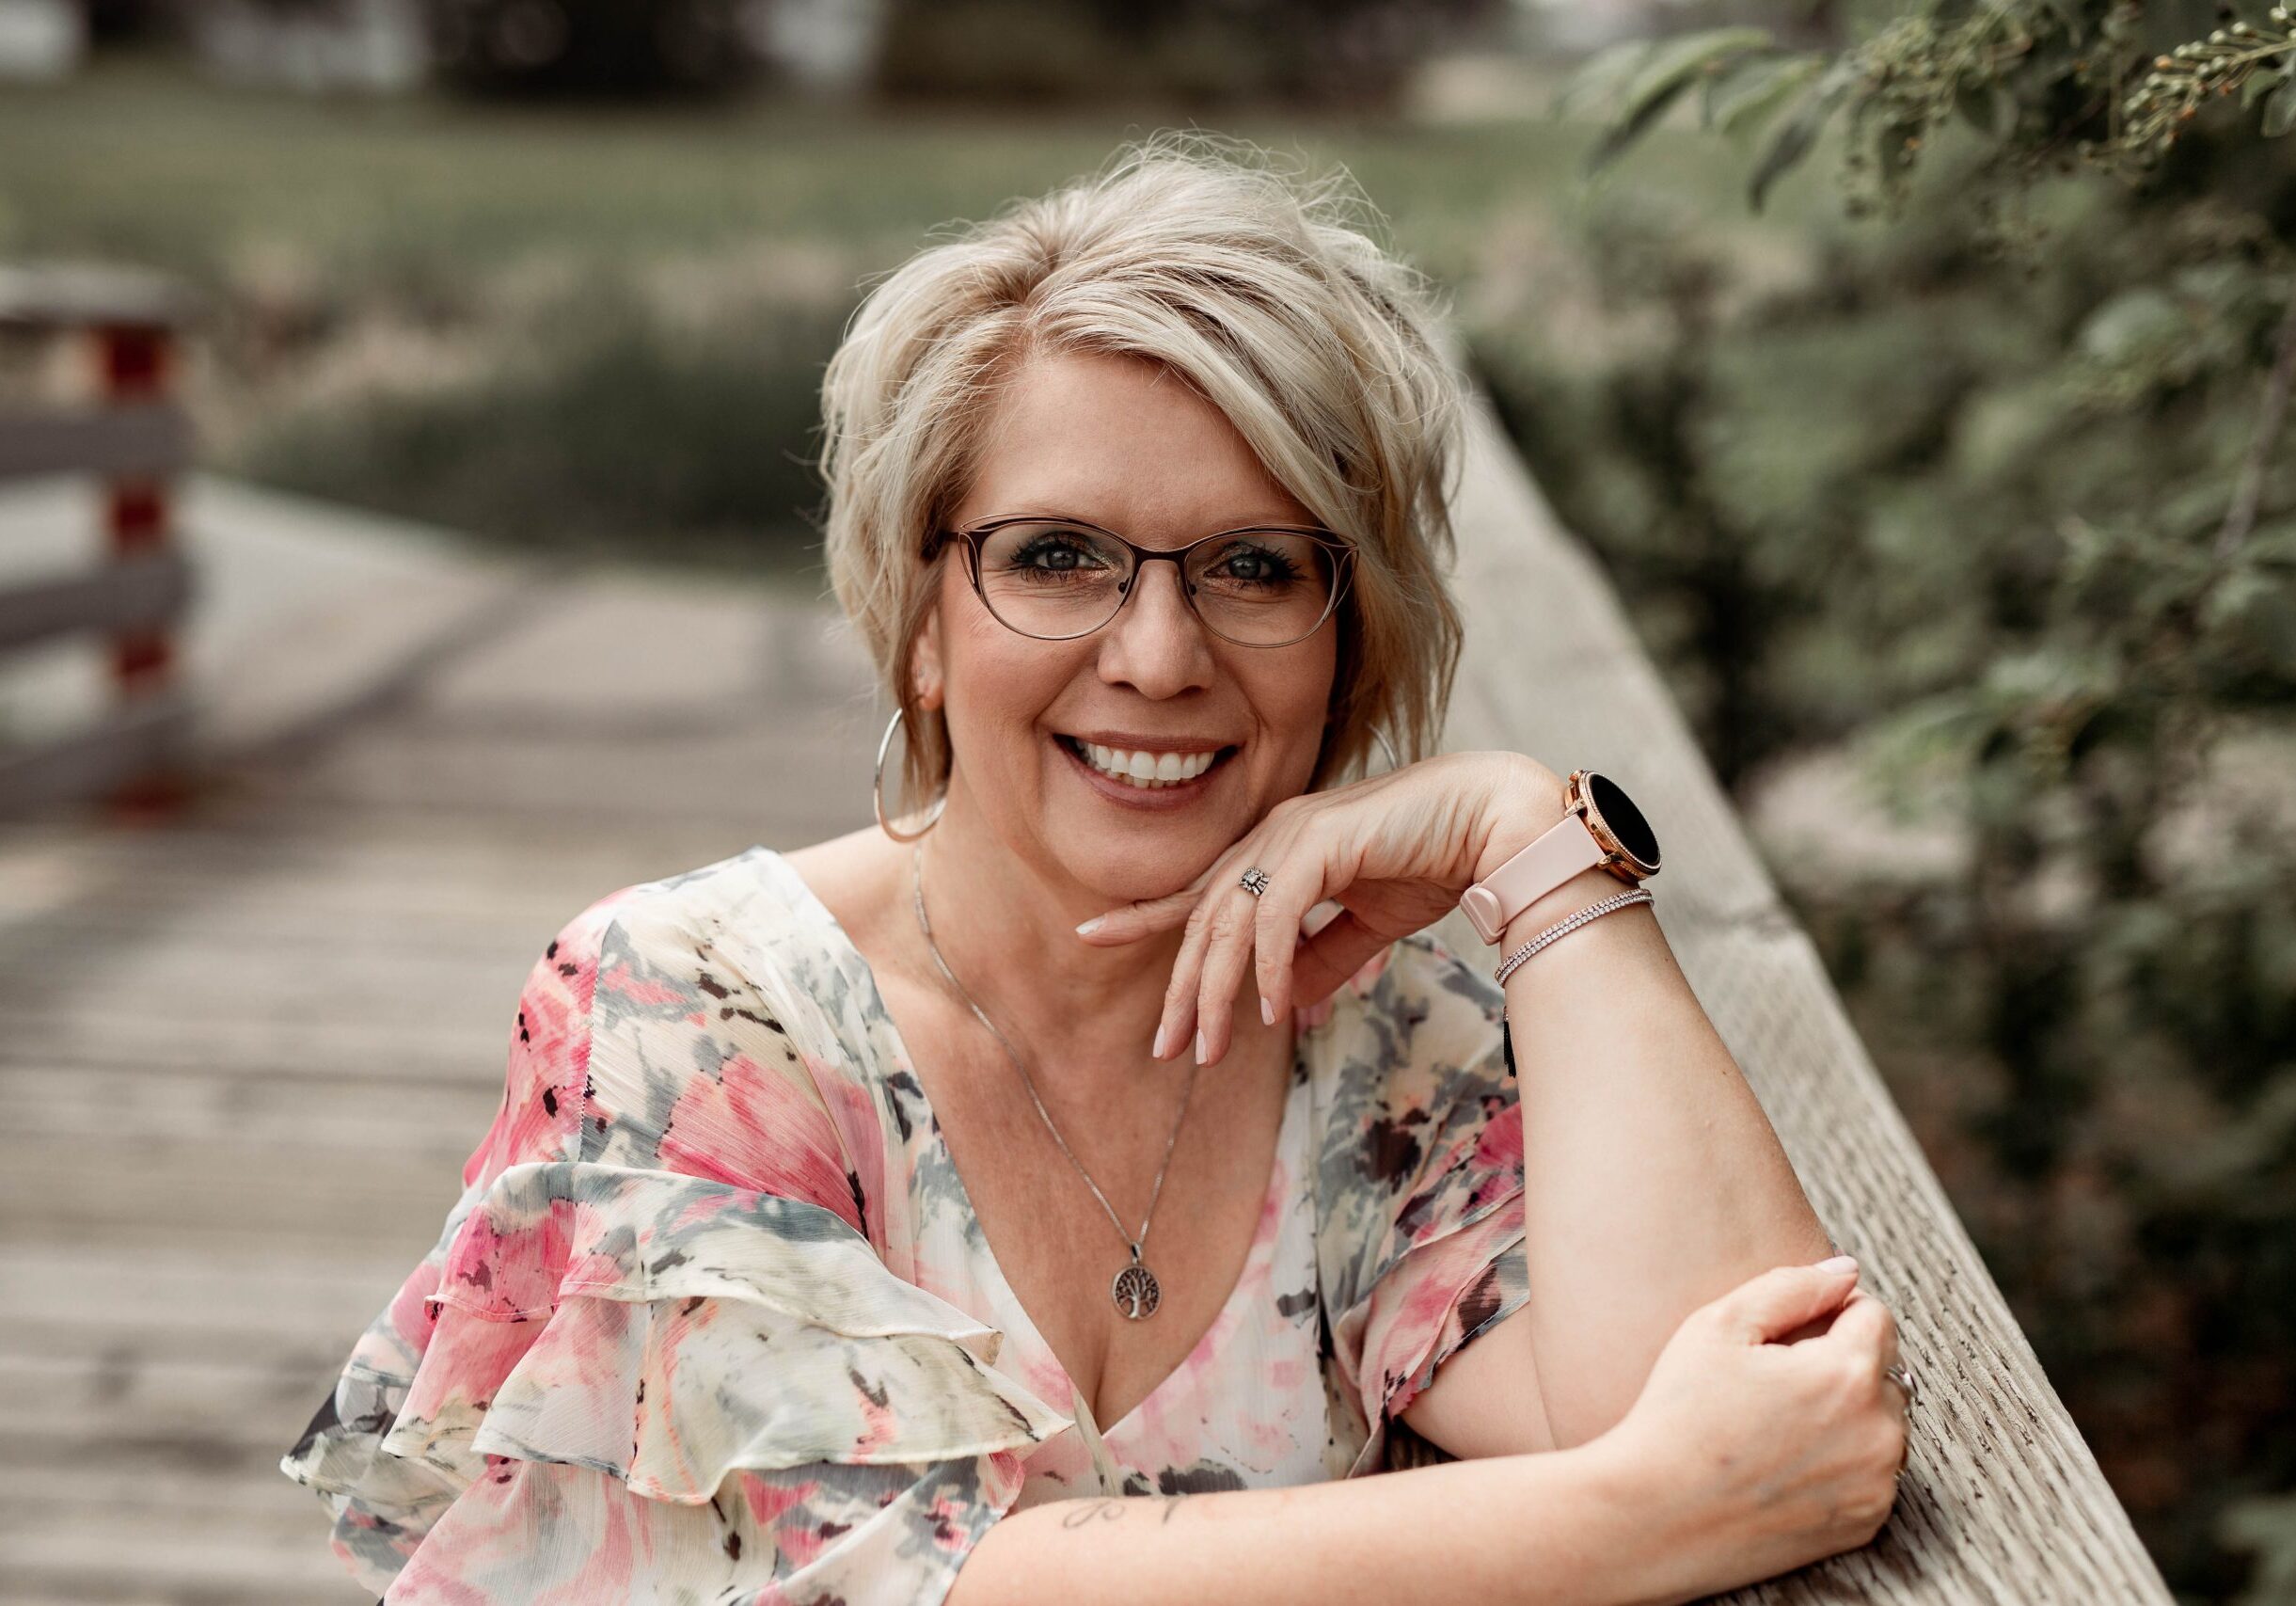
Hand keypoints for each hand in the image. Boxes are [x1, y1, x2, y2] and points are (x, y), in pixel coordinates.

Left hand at [1073, 750, 1566, 1065]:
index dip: (1146, 916)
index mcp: (1277, 848)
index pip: (1200, 890)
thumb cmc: (1435, 861)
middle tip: (1163, 1049)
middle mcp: (1273, 836)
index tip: (1094, 937)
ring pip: (1229, 922)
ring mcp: (1291, 833)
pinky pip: (1276, 917)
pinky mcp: (1319, 842)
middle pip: (1204, 918)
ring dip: (1215, 992)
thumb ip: (1324, 959)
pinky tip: (1274, 1013)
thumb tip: (1286, 1006)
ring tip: (1206, 1050)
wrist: (1492, 823)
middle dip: (1180, 988)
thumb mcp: (1368, 925)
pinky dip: (1270, 968)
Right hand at [1590, 1259, 1909, 1602]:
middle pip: (1882, 1371)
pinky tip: (1787, 1463)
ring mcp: (1876, 1485)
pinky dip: (1843, 1462)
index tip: (1788, 1333)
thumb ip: (1791, 1286)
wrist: (1656, 1516)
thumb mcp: (1720, 1327)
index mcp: (1847, 1375)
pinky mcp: (1864, 1523)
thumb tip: (1846, 1271)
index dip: (1831, 1311)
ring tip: (1779, 1425)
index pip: (1875, 1315)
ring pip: (1882, 1424)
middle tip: (1775, 1384)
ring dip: (1849, 1415)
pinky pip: (1872, 1474)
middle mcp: (1879, 1432)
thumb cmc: (1680, 1415)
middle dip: (1841, 1365)